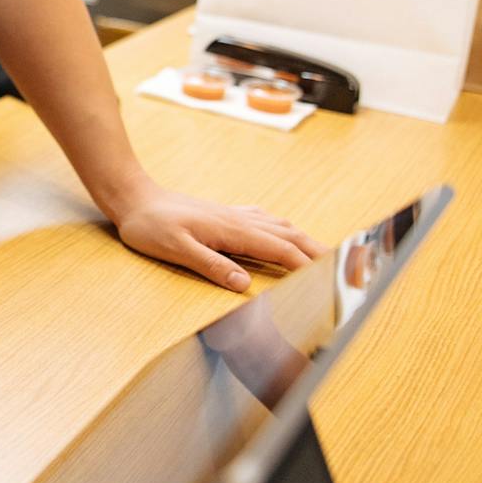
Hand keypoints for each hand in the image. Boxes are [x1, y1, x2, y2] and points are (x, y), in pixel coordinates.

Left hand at [112, 185, 326, 291]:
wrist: (134, 198)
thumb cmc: (150, 225)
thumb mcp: (175, 249)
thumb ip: (211, 265)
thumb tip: (244, 284)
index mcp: (233, 230)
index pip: (281, 250)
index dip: (308, 265)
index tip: (333, 279)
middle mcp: (240, 220)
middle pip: (290, 236)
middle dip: (319, 253)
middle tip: (347, 269)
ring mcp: (234, 215)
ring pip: (281, 226)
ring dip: (306, 241)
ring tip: (327, 256)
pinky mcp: (226, 215)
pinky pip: (266, 221)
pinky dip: (285, 231)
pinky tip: (285, 235)